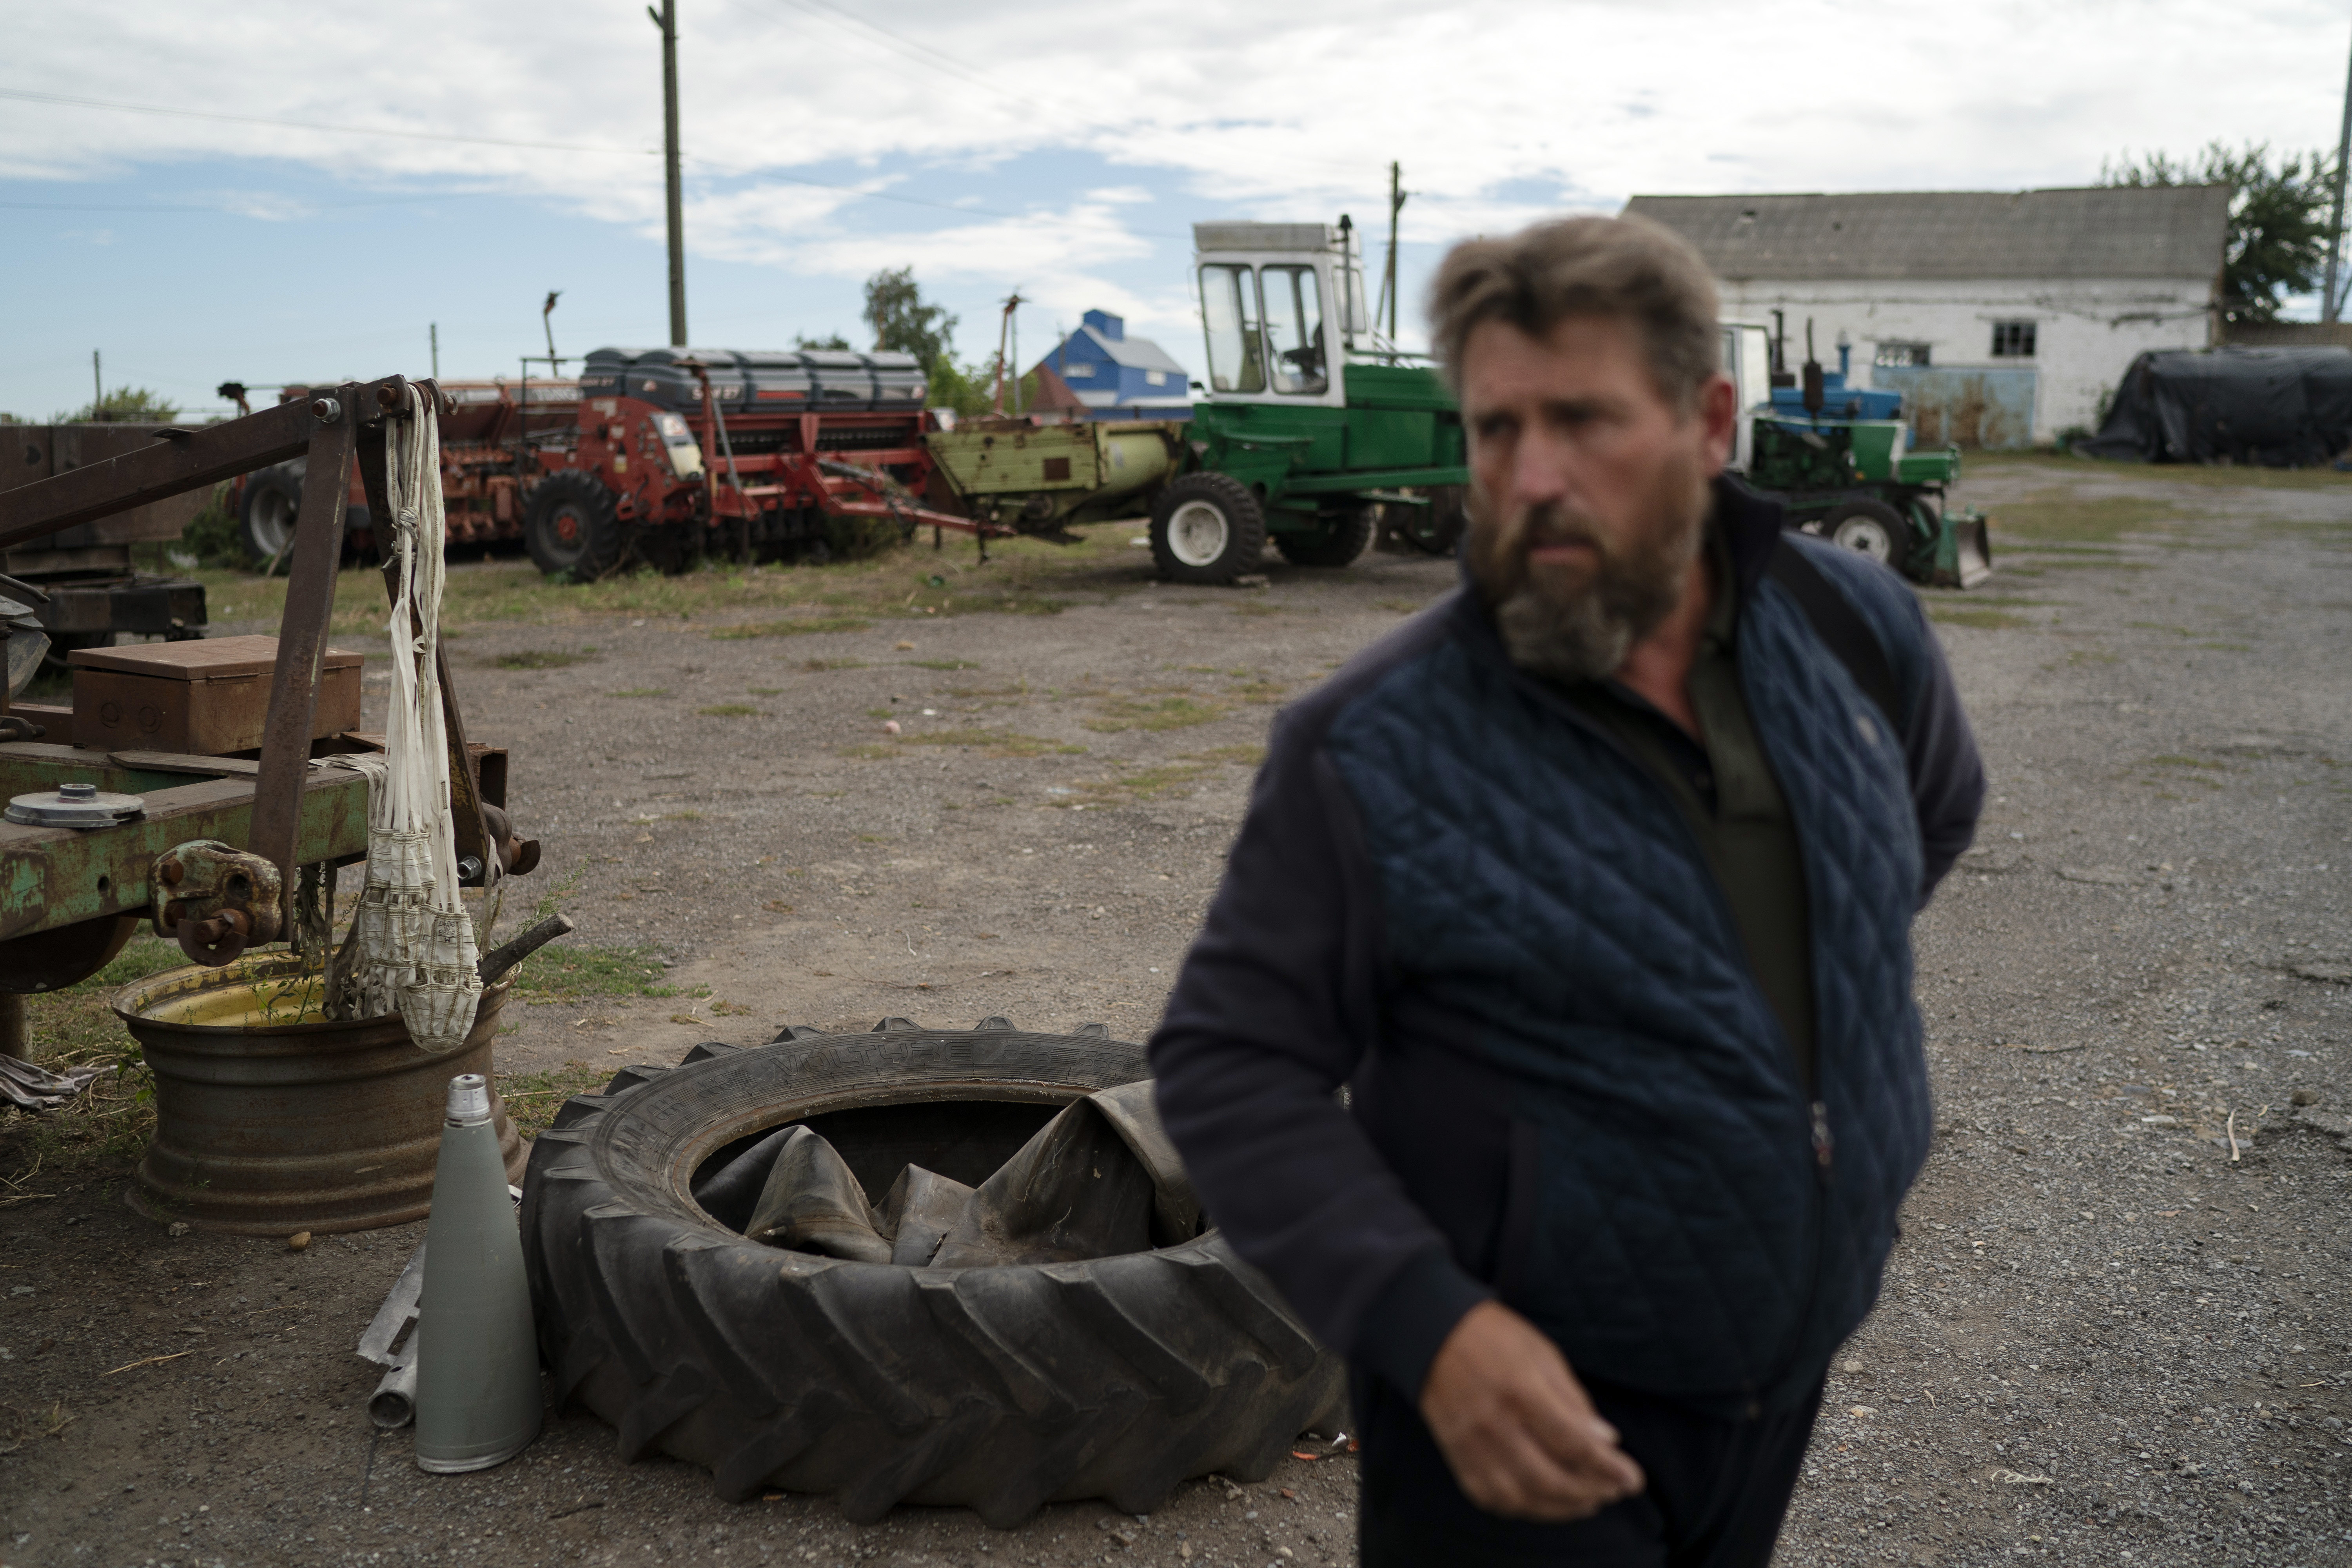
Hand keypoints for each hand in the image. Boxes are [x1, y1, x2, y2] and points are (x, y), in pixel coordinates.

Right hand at [1418, 1301, 1645, 1520]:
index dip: (1608, 1468)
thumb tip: (1605, 1441)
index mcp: (1521, 1390)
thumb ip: (1574, 1400)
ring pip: (1522, 1497)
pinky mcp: (1456, 1455)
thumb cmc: (1494, 1336)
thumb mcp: (1543, 1353)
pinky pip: (1492, 1498)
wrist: (1431, 1333)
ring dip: (1561, 1508)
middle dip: (1591, 1492)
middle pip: (1550, 1479)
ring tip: (1586, 1501)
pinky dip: (1523, 1507)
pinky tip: (1544, 1501)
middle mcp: (1494, 1423)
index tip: (1633, 1480)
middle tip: (1613, 1491)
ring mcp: (1471, 1444)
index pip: (1573, 1444)